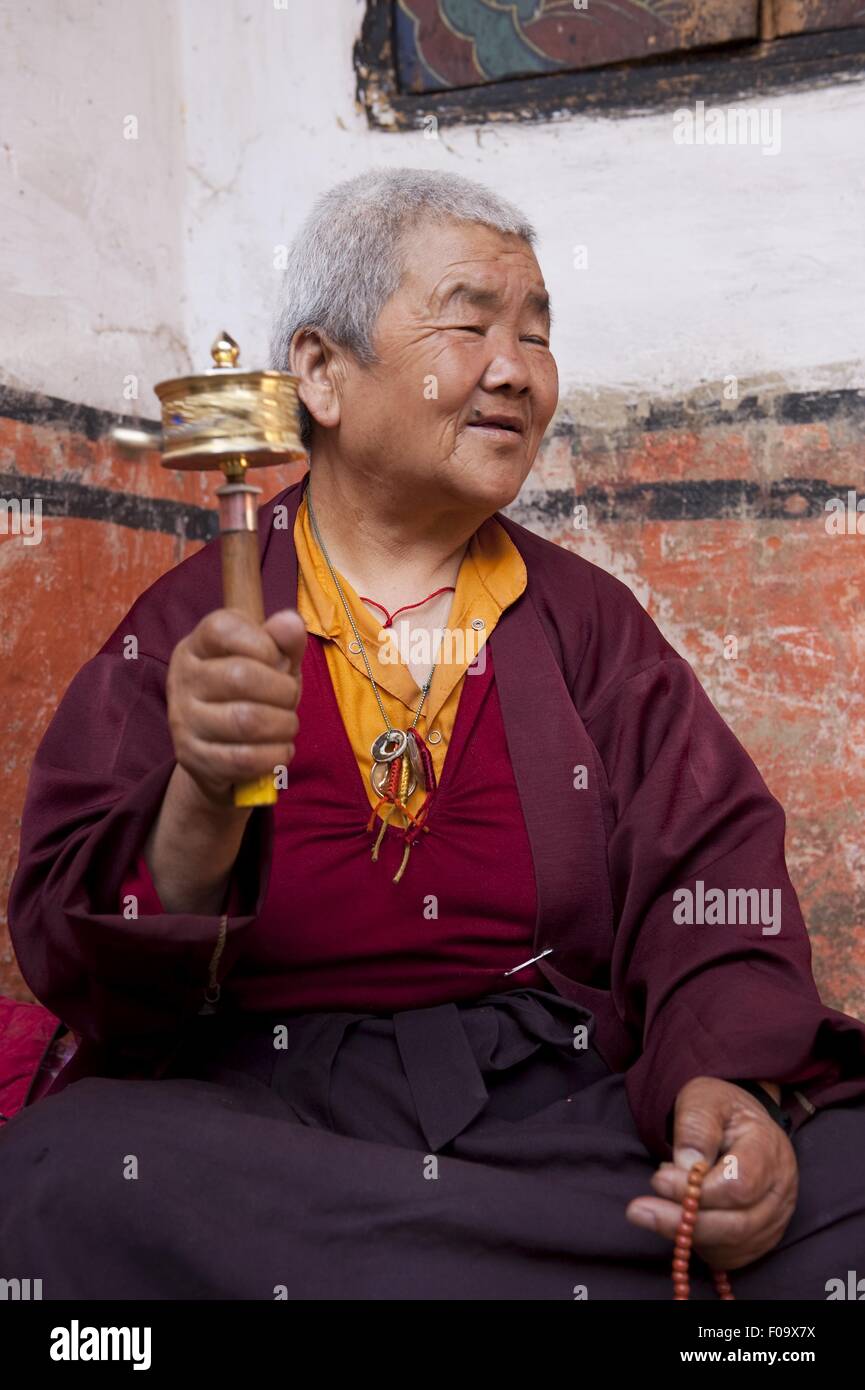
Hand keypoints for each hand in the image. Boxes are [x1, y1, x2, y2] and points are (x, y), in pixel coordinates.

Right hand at [166, 607, 306, 806]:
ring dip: (283, 725)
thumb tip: (290, 622)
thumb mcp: (273, 661)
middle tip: (289, 699)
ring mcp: (183, 719)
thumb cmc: (254, 694)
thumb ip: (285, 640)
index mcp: (198, 645)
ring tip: (287, 725)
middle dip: (282, 691)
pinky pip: (243, 758)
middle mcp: (182, 678)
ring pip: (245, 721)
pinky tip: (281, 749)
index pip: (223, 629)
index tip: (277, 660)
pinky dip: (275, 755)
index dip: (264, 644)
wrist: (223, 750)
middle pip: (240, 677)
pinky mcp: (192, 757)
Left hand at [625, 1076, 797, 1269]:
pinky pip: (729, 1255)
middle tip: (638, 1210)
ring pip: (731, 1245)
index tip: (658, 1179)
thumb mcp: (704, 1099)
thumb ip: (696, 1126)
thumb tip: (686, 1167)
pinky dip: (698, 1244)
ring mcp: (774, 1218)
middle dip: (684, 1221)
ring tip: (649, 1210)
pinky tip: (675, 1220)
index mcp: (769, 1149)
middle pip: (737, 1224)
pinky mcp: (761, 1237)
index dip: (696, 1190)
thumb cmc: (720, 1110)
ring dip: (685, 1234)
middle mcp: (779, 1190)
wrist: (739, 1124)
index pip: (738, 1184)